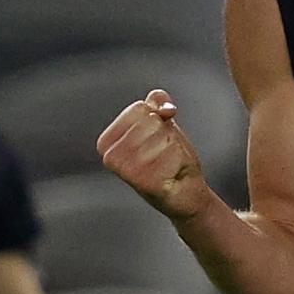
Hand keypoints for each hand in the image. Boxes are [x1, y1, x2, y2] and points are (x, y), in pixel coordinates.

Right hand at [97, 89, 210, 219]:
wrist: (185, 191)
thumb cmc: (170, 158)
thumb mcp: (161, 124)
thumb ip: (156, 103)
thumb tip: (161, 102)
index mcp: (107, 141)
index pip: (138, 108)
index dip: (157, 117)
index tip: (157, 134)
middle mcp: (111, 157)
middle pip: (151, 121)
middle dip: (166, 133)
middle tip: (165, 151)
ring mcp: (126, 171)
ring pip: (163, 136)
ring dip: (174, 147)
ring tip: (168, 162)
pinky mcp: (145, 183)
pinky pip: (172, 153)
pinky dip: (180, 159)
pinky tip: (174, 172)